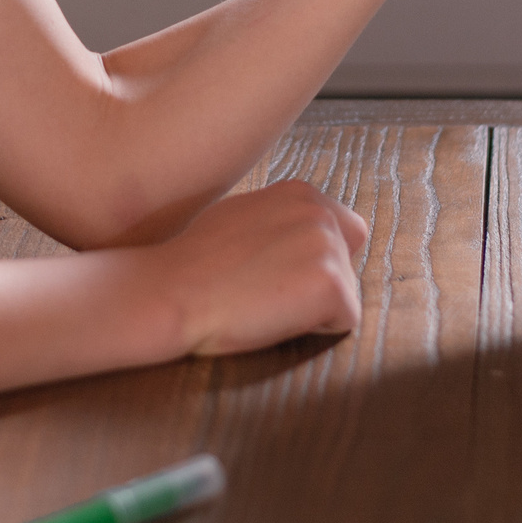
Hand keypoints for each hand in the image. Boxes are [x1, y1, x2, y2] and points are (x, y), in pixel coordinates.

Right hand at [149, 179, 369, 355]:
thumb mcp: (239, 216)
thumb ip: (277, 219)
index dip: (311, 259)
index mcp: (300, 193)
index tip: (274, 271)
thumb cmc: (193, 262)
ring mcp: (328, 247)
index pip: (340, 231)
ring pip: (345, 292)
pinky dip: (315, 329)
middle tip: (269, 291)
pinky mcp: (332, 285)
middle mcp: (321, 212)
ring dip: (313, 306)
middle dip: (320, 280)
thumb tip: (293, 235)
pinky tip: (274, 317)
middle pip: (347, 261)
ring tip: (264, 302)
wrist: (173, 289)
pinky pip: (343, 320)